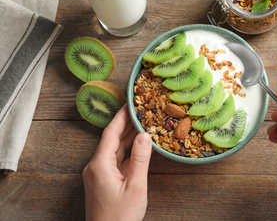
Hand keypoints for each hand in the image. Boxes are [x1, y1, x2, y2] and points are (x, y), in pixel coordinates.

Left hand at [83, 104, 151, 220]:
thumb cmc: (120, 217)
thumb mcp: (135, 186)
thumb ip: (140, 159)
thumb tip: (145, 135)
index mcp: (99, 164)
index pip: (111, 133)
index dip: (121, 116)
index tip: (129, 103)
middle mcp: (95, 166)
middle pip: (112, 139)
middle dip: (126, 124)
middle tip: (139, 110)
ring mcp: (98, 174)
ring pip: (114, 150)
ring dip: (127, 137)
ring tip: (141, 123)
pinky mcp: (103, 181)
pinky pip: (115, 161)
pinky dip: (127, 152)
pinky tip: (138, 146)